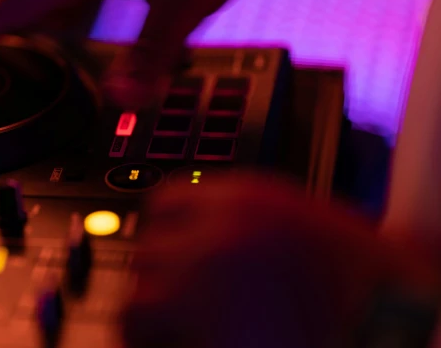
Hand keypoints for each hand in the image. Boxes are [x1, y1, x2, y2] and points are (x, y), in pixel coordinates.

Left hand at [120, 175, 440, 347]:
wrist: (392, 324)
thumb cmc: (366, 288)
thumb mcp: (308, 229)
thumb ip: (251, 225)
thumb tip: (213, 238)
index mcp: (245, 199)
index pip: (165, 203)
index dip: (167, 237)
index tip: (172, 262)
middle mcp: (218, 228)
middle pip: (149, 247)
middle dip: (161, 280)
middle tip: (181, 311)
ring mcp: (204, 274)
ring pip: (139, 294)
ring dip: (153, 318)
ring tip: (183, 337)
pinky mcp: (196, 320)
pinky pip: (144, 331)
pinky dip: (156, 344)